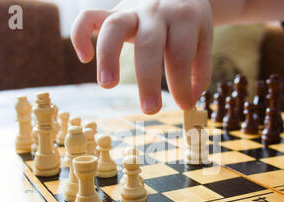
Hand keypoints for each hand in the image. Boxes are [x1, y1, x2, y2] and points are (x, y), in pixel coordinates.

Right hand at [71, 0, 213, 113]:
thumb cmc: (189, 21)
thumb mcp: (203, 40)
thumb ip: (199, 71)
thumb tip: (187, 102)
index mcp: (184, 18)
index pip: (180, 56)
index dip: (181, 86)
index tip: (184, 106)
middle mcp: (156, 12)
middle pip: (149, 44)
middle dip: (148, 80)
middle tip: (150, 110)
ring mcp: (131, 9)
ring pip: (114, 27)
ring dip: (108, 56)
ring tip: (107, 84)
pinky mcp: (112, 11)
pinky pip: (89, 17)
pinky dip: (80, 34)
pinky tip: (85, 57)